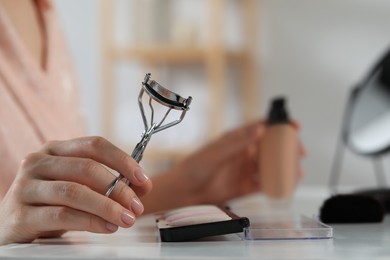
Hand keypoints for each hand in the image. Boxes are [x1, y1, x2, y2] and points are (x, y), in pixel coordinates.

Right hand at [0, 136, 151, 244]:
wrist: (11, 228)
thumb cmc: (51, 204)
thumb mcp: (80, 188)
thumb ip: (108, 185)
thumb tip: (143, 186)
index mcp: (55, 150)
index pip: (94, 145)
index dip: (122, 159)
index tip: (142, 177)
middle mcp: (38, 162)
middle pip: (86, 167)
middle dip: (118, 188)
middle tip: (136, 206)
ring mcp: (26, 187)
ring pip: (74, 191)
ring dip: (107, 206)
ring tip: (126, 218)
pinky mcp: (20, 214)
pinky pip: (62, 215)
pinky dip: (89, 221)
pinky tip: (106, 227)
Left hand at [143, 120, 305, 212]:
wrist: (184, 192)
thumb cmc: (194, 167)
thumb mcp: (216, 152)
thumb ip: (238, 143)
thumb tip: (259, 130)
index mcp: (237, 140)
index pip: (262, 127)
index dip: (280, 125)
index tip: (294, 126)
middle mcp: (244, 153)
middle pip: (272, 147)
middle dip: (288, 148)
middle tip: (299, 152)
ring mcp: (245, 169)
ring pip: (271, 166)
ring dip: (285, 167)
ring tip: (296, 171)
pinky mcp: (245, 186)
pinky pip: (265, 184)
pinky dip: (276, 184)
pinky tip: (284, 185)